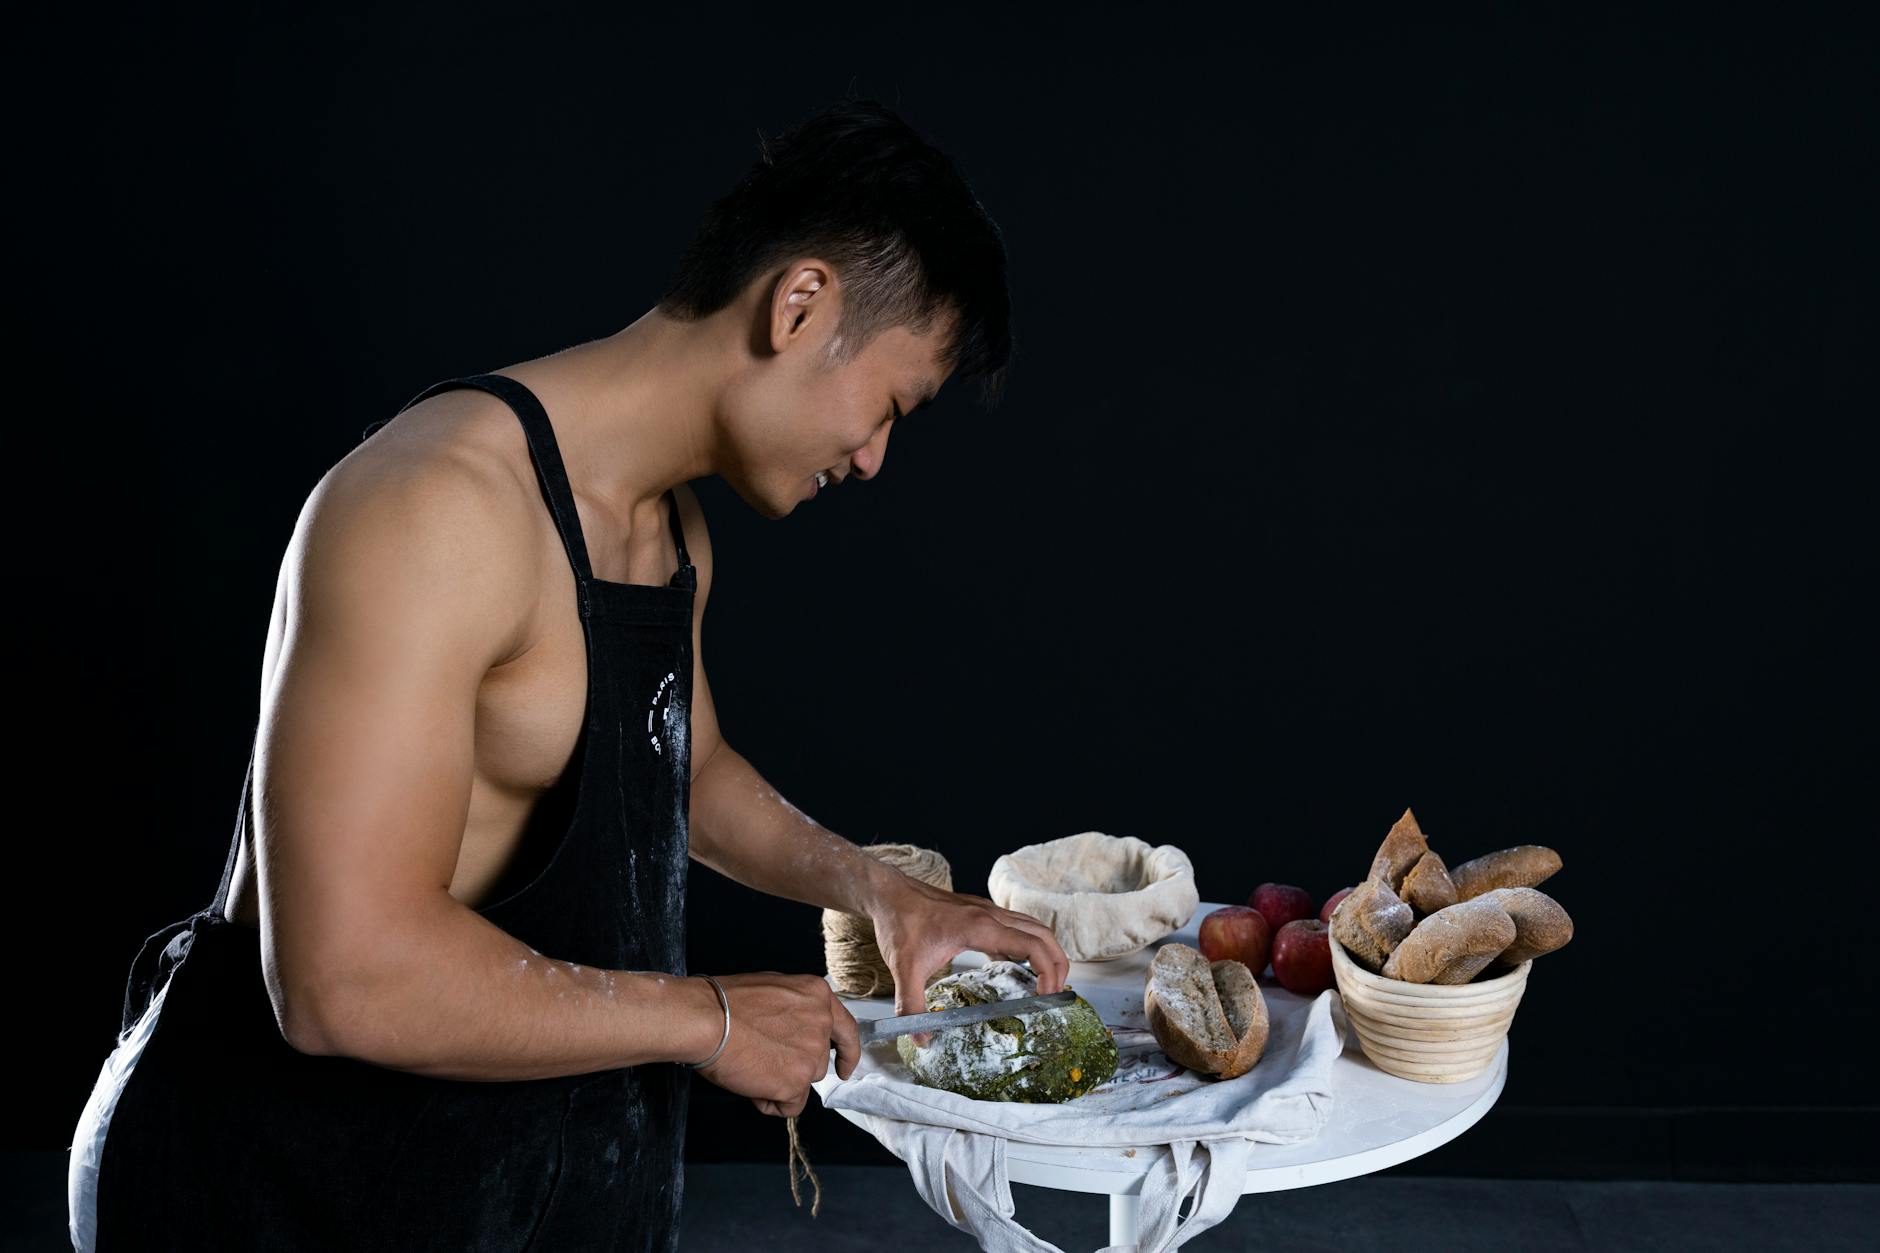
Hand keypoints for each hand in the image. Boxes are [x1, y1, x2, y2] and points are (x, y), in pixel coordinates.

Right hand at [686, 972, 860, 1117]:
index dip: (848, 1053)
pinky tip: (751, 1083)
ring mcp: (812, 1053)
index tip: (845, 1068)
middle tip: (760, 1056)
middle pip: (819, 1061)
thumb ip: (796, 1009)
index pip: (846, 1029)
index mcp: (817, 996)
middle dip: (794, 1067)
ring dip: (781, 1082)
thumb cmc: (725, 1003)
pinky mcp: (797, 1081)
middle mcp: (821, 1023)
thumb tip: (794, 1029)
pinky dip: (771, 1102)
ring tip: (751, 1065)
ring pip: (804, 1083)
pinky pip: (790, 1105)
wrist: (705, 1020)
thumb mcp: (773, 989)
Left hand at [870, 876, 1070, 1046]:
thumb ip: (911, 1005)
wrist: (890, 893)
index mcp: (980, 927)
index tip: (1047, 995)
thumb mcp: (903, 969)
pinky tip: (1016, 967)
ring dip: (1047, 951)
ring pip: (1033, 926)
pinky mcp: (981, 913)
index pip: (1031, 944)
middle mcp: (990, 915)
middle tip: (1056, 993)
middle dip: (1058, 962)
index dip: (1048, 969)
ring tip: (1046, 981)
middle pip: (1043, 933)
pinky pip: (1016, 927)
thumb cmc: (899, 924)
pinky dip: (1027, 946)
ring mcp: (987, 912)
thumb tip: (920, 1039)